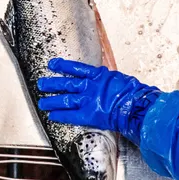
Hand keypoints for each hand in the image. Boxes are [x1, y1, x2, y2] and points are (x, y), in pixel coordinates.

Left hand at [37, 59, 159, 143]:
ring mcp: (88, 100)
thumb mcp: (117, 78)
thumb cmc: (133, 93)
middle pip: (66, 83)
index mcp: (98, 75)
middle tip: (41, 84)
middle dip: (52, 84)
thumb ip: (105, 78)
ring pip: (65, 99)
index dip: (62, 66)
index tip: (52, 64)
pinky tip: (51, 116)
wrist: (137, 106)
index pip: (75, 68)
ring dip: (51, 101)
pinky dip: (60, 115)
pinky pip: (70, 115)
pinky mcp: (89, 115)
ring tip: (42, 102)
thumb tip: (101, 77)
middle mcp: (90, 86)